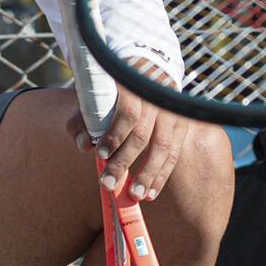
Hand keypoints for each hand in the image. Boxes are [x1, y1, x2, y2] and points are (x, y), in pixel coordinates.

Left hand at [64, 59, 193, 201]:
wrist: (145, 70)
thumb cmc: (111, 89)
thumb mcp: (93, 96)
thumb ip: (82, 119)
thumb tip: (83, 145)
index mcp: (135, 87)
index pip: (128, 114)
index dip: (115, 135)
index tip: (99, 153)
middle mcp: (158, 100)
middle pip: (143, 135)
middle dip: (124, 162)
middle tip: (108, 184)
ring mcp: (173, 112)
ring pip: (164, 148)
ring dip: (148, 174)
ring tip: (135, 195)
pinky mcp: (182, 125)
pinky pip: (174, 155)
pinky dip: (161, 175)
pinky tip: (151, 193)